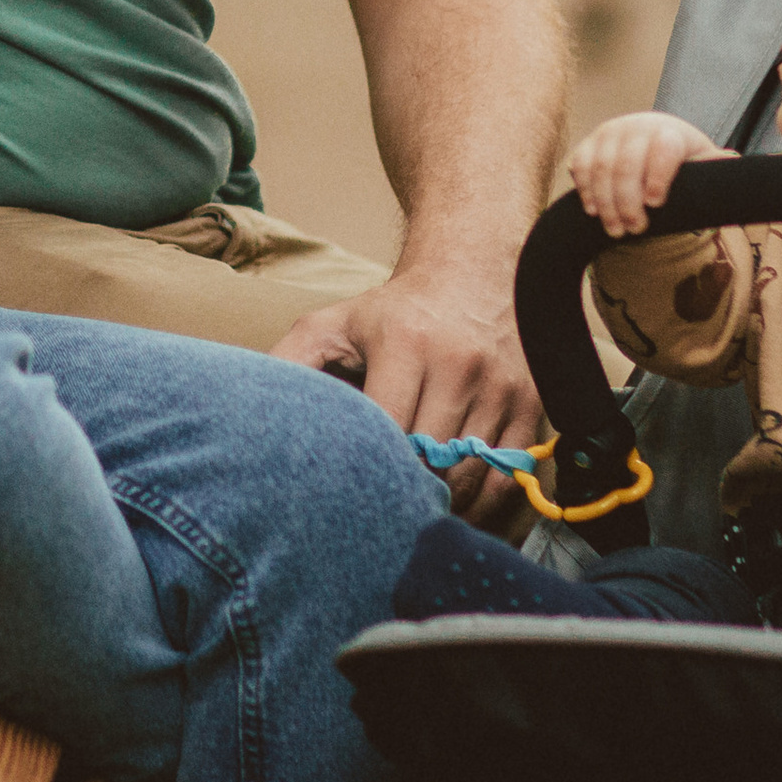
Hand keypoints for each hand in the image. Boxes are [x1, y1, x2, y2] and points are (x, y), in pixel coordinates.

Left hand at [273, 258, 542, 524]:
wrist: (473, 269)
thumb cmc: (394, 310)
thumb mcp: (334, 324)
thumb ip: (289, 364)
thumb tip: (249, 414)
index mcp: (405, 342)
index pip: (386, 432)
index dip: (367, 469)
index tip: (346, 489)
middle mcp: (459, 363)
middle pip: (430, 461)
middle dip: (403, 492)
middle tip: (378, 512)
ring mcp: (501, 385)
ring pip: (472, 477)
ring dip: (442, 504)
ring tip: (413, 510)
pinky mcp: (532, 404)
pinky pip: (509, 477)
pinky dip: (483, 503)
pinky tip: (455, 504)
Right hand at [570, 113, 732, 237]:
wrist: (652, 137)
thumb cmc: (682, 157)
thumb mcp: (702, 159)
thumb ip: (715, 165)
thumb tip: (731, 160)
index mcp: (668, 131)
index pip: (662, 150)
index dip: (658, 176)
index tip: (656, 204)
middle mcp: (635, 126)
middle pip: (626, 165)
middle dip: (627, 201)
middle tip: (634, 230)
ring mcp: (608, 132)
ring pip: (599, 168)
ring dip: (604, 202)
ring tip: (615, 229)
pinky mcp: (589, 142)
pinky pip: (579, 165)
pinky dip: (584, 189)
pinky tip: (593, 211)